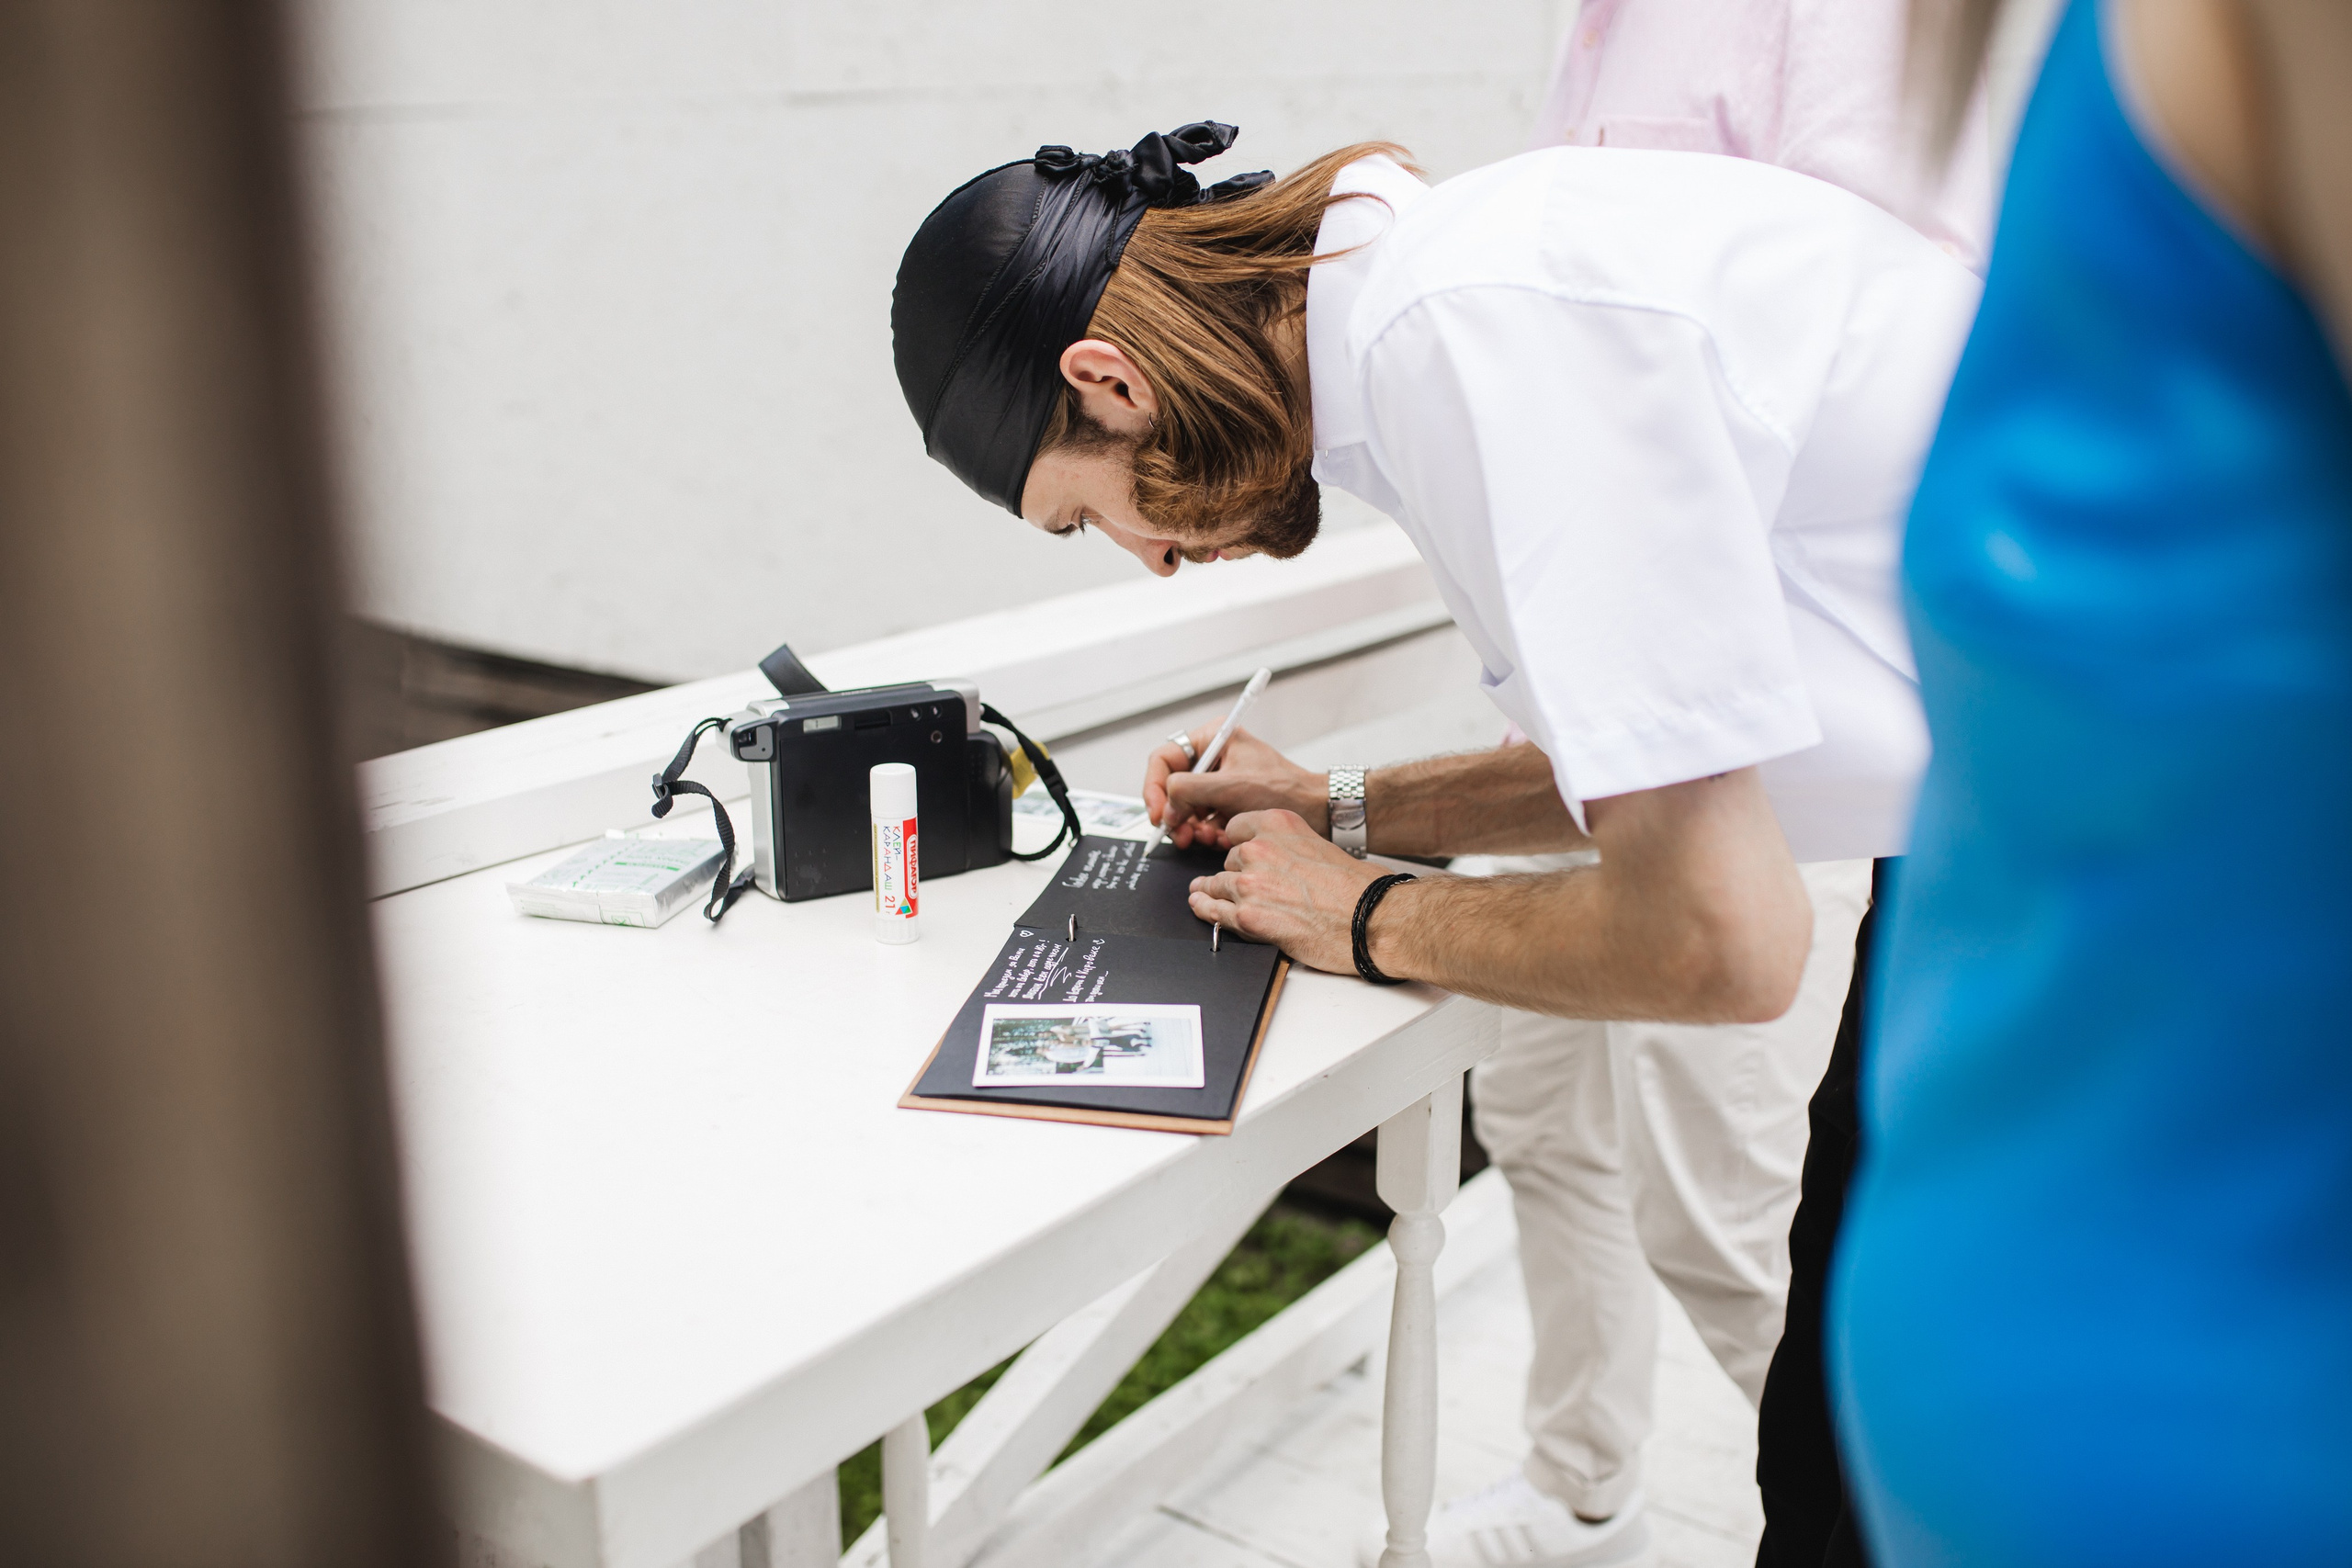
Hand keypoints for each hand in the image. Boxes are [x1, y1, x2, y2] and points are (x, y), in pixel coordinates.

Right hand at [1142, 724, 1326, 849]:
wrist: (1315, 810)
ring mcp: (1219, 781)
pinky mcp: (1227, 802)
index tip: (1158, 814)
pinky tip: (1222, 839)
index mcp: (1213, 738)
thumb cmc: (1282, 789)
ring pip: (1187, 807)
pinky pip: (1204, 819)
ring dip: (1193, 827)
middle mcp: (1213, 757)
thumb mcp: (1230, 787)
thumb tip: (1164, 803)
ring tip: (1207, 838)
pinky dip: (1208, 832)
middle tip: (1180, 835)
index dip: (1154, 788)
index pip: (1165, 758)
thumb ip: (1189, 790)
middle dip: (1176, 814)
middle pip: (1172, 787)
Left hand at [1186, 810, 1390, 973]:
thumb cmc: (1361, 887)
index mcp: (1278, 824)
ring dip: (1214, 891)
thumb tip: (1284, 864)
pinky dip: (1207, 912)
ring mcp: (1249, 884)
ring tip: (1205, 894)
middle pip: (1228, 860)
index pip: (1236, 827)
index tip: (1238, 852)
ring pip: (1216, 885)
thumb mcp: (1322, 845)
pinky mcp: (1247, 917)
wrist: (1372, 919)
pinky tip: (1202, 907)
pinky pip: (1215, 913)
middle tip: (1246, 884)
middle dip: (1235, 872)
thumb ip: (1292, 849)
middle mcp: (1259, 849)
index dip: (1238, 843)